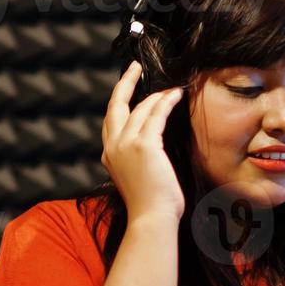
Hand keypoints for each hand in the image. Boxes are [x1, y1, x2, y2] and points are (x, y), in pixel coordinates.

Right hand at [102, 61, 185, 224]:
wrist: (151, 218)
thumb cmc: (150, 204)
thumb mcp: (136, 177)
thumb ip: (136, 159)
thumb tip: (151, 145)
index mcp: (109, 155)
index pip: (111, 121)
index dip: (119, 102)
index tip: (127, 87)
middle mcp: (113, 147)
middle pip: (115, 105)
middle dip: (125, 83)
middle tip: (135, 67)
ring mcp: (126, 145)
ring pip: (140, 108)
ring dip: (157, 95)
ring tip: (171, 89)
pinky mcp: (144, 145)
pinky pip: (156, 115)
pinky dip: (166, 102)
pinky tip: (175, 95)